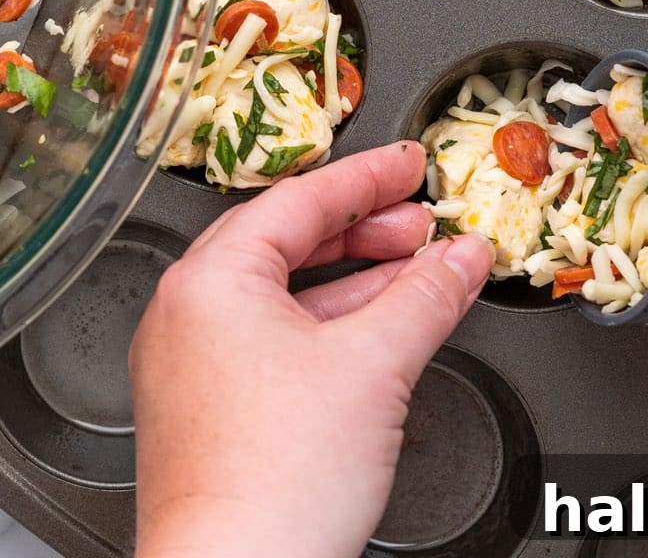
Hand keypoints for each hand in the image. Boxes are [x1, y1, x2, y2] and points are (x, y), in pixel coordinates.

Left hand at [130, 141, 493, 557]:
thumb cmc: (274, 484)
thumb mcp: (374, 366)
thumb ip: (425, 297)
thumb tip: (461, 259)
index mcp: (210, 279)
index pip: (300, 199)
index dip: (368, 176)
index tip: (409, 164)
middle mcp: (187, 312)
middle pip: (286, 240)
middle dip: (364, 228)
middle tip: (420, 221)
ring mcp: (191, 363)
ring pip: (282, 295)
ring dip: (353, 280)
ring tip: (415, 273)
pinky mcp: (206, 410)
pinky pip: (272, 341)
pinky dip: (328, 327)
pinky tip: (378, 334)